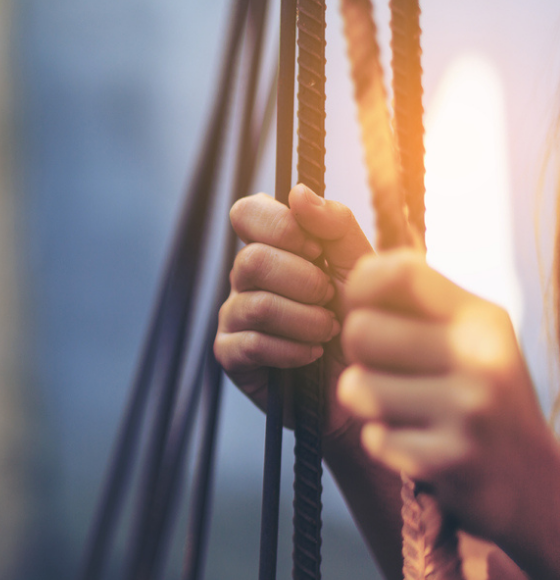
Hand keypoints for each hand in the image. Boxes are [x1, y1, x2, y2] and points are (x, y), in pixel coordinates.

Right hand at [214, 184, 372, 436]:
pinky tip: (312, 355)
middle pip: (252, 259)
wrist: (371, 385)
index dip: (278, 226)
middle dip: (302, 280)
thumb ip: (336, 227)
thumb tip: (298, 193)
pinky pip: (250, 343)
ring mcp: (233, 316)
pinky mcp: (230, 356)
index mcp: (272, 246)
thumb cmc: (365, 320)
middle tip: (330, 298)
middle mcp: (246, 278)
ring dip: (303, 318)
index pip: (247, 213)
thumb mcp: (362, 267)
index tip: (316, 249)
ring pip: (255, 303)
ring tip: (330, 331)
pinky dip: (290, 349)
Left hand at [338, 249, 559, 571]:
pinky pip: (373, 438)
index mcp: (479, 318)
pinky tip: (418, 445)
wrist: (531, 482)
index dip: (359, 287)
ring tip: (404, 411)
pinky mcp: (453, 459)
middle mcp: (480, 357)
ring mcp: (470, 410)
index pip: (396, 272)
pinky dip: (385, 444)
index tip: (364, 310)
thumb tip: (354, 270)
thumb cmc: (476, 397)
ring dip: (368, 404)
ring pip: (355, 387)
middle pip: (359, 331)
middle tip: (387, 374)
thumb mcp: (464, 337)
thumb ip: (413, 302)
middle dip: (358, 356)